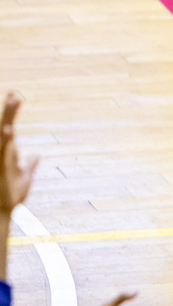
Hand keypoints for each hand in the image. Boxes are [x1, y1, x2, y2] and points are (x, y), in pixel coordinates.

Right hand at [1, 93, 39, 216]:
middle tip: (15, 93)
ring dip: (8, 118)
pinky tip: (10, 130)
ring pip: (2, 135)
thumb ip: (29, 165)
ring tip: (13, 101)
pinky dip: (5, 140)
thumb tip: (36, 155)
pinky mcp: (0, 168)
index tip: (15, 95)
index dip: (11, 112)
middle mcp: (1, 153)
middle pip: (4, 127)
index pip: (9, 127)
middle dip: (9, 110)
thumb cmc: (10, 196)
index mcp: (7, 152)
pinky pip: (2, 152)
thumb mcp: (24, 178)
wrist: (2, 212)